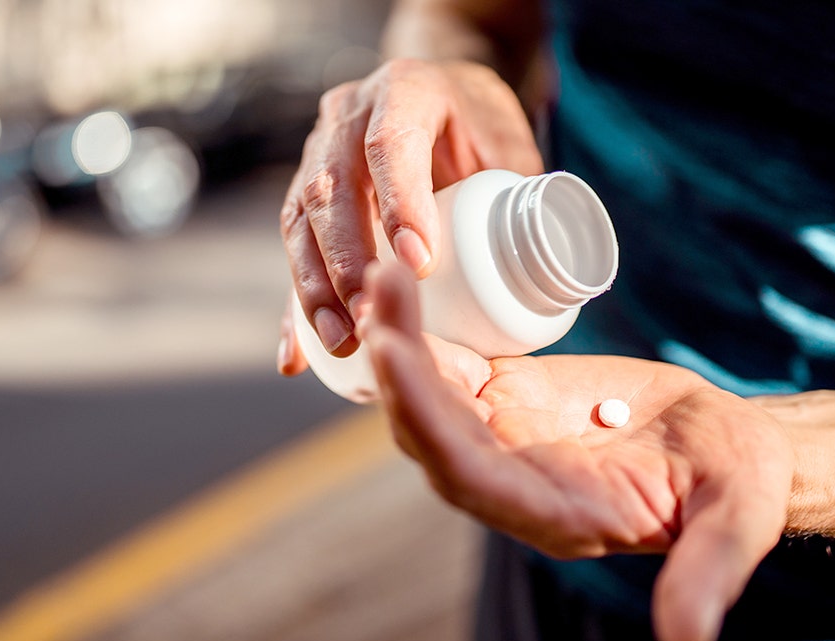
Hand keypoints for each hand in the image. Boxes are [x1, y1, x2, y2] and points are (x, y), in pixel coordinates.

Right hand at [277, 58, 542, 374]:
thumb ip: (520, 193)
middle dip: (345, 260)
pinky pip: (294, 251)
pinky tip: (297, 355)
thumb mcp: (509, 143)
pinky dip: (295, 306)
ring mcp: (317, 153)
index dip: (400, 202)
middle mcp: (347, 116)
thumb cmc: (480, 127)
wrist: (444, 99)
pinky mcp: (305, 195)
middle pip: (330, 188)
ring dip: (315, 288)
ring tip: (342, 341)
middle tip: (371, 316)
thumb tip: (541, 265)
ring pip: (300, 221)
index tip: (419, 265)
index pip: (390, 143)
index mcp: (404, 90)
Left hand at [361, 262, 794, 640]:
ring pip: (429, 398)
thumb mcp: (734, 520)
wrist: (723, 445)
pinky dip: (424, 332)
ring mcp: (502, 439)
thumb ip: (709, 572)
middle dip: (399, 371)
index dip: (431, 422)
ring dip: (400, 342)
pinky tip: (402, 283)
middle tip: (381, 293)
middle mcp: (511, 483)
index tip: (398, 359)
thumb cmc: (735, 484)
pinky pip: (450, 369)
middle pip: (431, 434)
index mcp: (553, 516)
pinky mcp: (506, 400)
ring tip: (385, 274)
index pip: (471, 477)